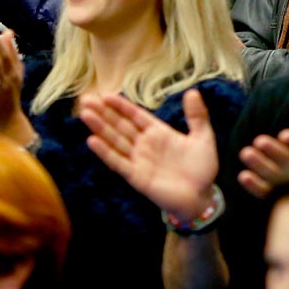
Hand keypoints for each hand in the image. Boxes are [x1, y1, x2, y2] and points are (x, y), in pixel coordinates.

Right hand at [81, 88, 221, 220]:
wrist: (201, 198)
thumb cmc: (201, 168)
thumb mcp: (203, 138)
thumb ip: (197, 116)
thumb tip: (193, 91)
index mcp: (158, 132)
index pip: (135, 115)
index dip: (121, 105)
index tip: (105, 94)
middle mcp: (144, 144)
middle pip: (120, 125)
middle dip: (103, 112)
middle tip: (85, 99)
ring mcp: (138, 160)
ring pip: (115, 140)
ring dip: (100, 128)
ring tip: (85, 114)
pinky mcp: (136, 176)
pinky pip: (118, 162)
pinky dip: (105, 152)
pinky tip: (92, 140)